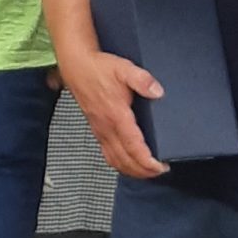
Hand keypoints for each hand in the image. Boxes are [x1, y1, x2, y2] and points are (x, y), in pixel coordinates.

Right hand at [58, 47, 167, 178]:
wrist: (76, 66)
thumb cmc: (98, 68)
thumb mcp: (124, 68)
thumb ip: (142, 80)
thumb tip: (157, 91)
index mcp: (116, 115)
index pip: (133, 147)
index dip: (147, 161)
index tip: (161, 166)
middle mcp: (106, 127)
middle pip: (125, 160)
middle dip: (144, 171)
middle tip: (160, 171)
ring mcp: (100, 131)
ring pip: (115, 161)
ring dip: (132, 170)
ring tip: (147, 171)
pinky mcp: (96, 130)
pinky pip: (107, 155)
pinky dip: (120, 164)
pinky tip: (128, 163)